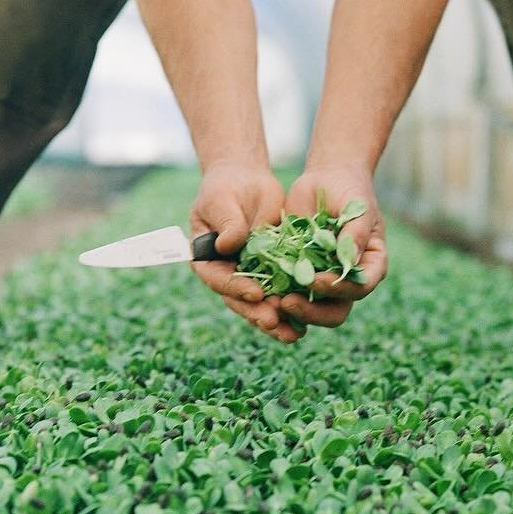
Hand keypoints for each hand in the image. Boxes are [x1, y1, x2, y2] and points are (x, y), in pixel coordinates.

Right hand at [188, 162, 301, 344]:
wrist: (245, 180)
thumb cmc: (225, 188)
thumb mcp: (221, 202)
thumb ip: (227, 223)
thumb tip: (228, 244)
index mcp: (207, 260)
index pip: (218, 279)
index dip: (236, 288)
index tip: (256, 292)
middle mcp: (226, 274)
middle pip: (239, 300)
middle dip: (257, 312)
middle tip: (275, 320)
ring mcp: (248, 277)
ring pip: (260, 305)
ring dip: (276, 320)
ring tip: (292, 333)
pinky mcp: (271, 273)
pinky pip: (280, 295)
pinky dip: (291, 309)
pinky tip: (305, 323)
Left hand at [279, 167, 388, 330]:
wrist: (327, 179)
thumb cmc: (350, 191)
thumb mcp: (357, 210)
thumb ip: (355, 235)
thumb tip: (348, 263)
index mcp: (370, 267)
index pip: (359, 288)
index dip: (338, 290)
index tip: (315, 280)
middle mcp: (347, 280)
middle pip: (335, 311)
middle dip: (311, 311)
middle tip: (286, 303)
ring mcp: (323, 279)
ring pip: (310, 308)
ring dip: (290, 309)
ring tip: (269, 301)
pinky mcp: (300, 273)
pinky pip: (289, 291)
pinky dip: (275, 293)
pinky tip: (260, 290)